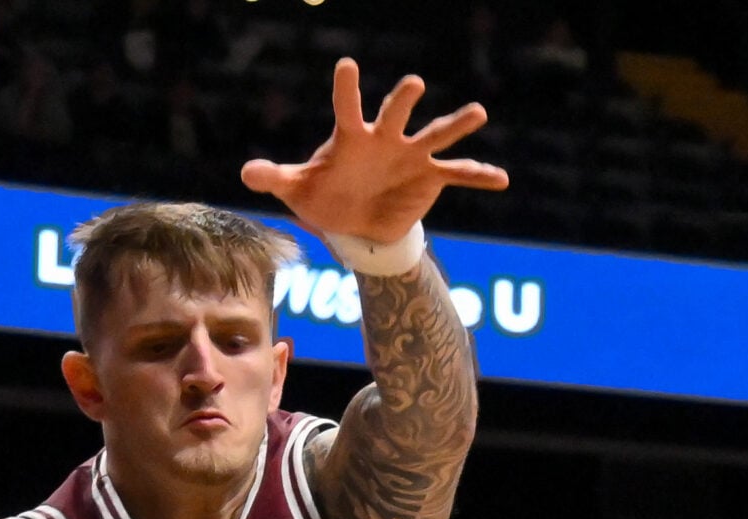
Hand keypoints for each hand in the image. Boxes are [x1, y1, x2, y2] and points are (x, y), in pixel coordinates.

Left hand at [241, 59, 508, 244]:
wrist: (356, 223)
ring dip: (455, 126)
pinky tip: (501, 179)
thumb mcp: (296, 190)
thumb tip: (246, 173)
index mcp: (351, 137)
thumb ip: (275, 177)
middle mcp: (385, 139)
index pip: (346, 108)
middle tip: (412, 83)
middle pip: (396, 114)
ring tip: (477, 112)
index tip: (346, 66)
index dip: (346, 89)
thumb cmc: (324, 195)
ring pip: (435, 136)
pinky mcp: (429, 178)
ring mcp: (411, 156)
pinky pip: (457, 175)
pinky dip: (479, 176)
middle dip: (403, 101)